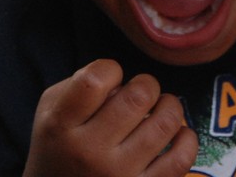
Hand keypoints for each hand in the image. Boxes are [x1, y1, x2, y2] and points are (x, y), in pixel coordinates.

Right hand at [22, 59, 197, 176]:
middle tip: (141, 95)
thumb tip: (120, 80)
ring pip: (165, 123)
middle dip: (146, 85)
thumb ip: (77, 84)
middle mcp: (88, 153)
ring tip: (159, 111)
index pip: (95, 79)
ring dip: (169, 107)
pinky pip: (180, 159)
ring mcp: (118, 175)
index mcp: (60, 127)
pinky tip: (174, 135)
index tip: (111, 80)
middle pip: (138, 96)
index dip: (110, 70)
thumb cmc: (59, 148)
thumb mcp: (49, 113)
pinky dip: (186, 139)